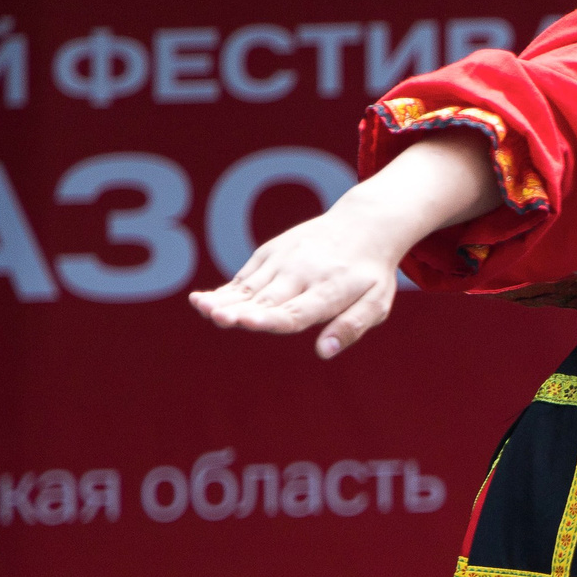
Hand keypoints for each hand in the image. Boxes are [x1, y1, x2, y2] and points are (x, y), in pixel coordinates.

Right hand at [188, 132, 496, 357]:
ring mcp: (284, 260)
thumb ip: (351, 326)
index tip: (247, 322)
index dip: (272, 318)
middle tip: (217, 317)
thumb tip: (324, 351)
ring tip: (200, 307)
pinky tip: (201, 301)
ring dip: (223, 298)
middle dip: (241, 308)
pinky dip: (225, 290)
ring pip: (250, 287)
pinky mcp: (270, 252)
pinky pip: (245, 276)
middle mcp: (303, 273)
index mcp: (331, 290)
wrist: (363, 225)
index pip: (297, 310)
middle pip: (268, 298)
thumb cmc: (370, 274)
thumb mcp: (376, 303)